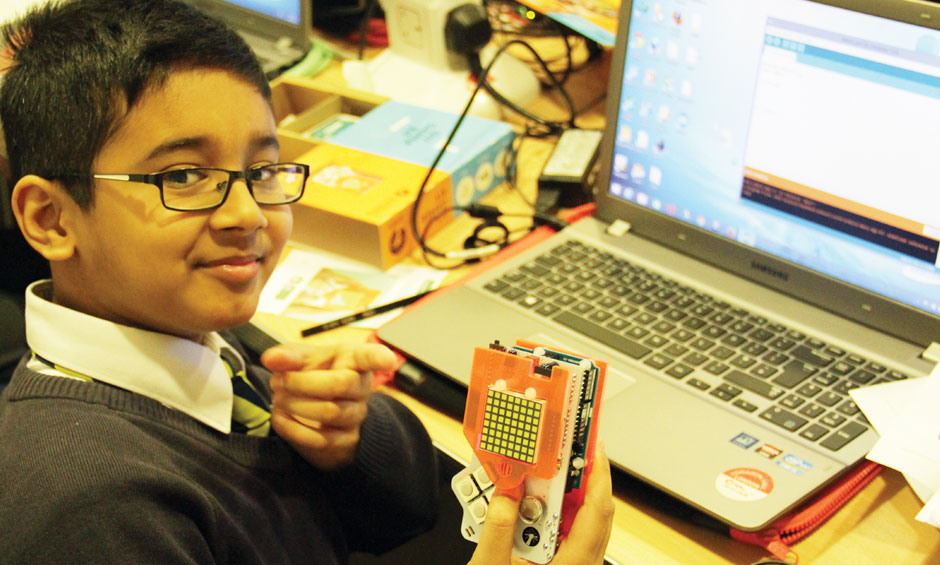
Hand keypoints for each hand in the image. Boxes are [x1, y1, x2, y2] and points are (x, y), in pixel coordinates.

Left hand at [260, 342, 398, 469]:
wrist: (317, 408)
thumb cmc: (313, 374)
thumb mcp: (301, 359)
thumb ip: (287, 356)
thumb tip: (272, 359)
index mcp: (354, 360)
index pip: (371, 356)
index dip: (380, 357)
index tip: (387, 359)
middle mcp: (361, 387)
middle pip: (342, 384)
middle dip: (302, 382)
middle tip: (279, 381)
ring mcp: (356, 415)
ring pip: (330, 411)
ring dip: (295, 404)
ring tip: (279, 398)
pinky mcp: (345, 440)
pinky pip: (320, 438)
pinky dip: (293, 428)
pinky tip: (281, 417)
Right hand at [468, 441, 614, 564]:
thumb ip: (497, 531)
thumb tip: (505, 496)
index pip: (598, 510)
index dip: (598, 474)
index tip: (591, 446)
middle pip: (592, 514)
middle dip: (573, 481)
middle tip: (558, 454)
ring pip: (579, 525)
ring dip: (558, 500)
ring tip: (535, 480)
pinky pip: (566, 538)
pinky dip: (550, 518)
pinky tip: (527, 510)